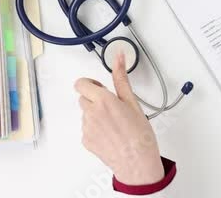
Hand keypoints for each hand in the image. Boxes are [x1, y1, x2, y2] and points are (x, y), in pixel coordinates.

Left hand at [75, 53, 163, 185]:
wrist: (137, 162)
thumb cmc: (139, 134)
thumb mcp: (132, 102)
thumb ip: (121, 78)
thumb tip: (119, 58)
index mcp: (103, 100)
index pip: (81, 83)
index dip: (90, 83)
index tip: (99, 87)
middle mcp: (91, 113)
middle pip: (83, 97)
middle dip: (95, 99)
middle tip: (112, 106)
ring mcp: (86, 128)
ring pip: (86, 113)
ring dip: (96, 114)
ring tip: (115, 123)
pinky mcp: (86, 140)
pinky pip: (87, 128)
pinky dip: (96, 128)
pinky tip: (111, 133)